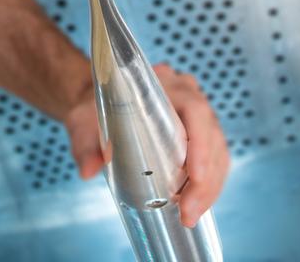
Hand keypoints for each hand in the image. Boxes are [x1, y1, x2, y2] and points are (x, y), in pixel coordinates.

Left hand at [63, 61, 229, 228]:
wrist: (93, 105)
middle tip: (188, 212)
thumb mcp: (82, 124)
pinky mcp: (197, 134)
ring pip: (217, 150)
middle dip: (205, 179)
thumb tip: (89, 170)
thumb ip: (85, 145)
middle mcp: (185, 94)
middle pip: (211, 134)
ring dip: (210, 187)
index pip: (194, 109)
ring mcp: (194, 114)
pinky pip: (214, 158)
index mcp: (160, 84)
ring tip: (190, 215)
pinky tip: (196, 205)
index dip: (201, 142)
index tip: (196, 176)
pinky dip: (209, 185)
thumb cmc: (91, 110)